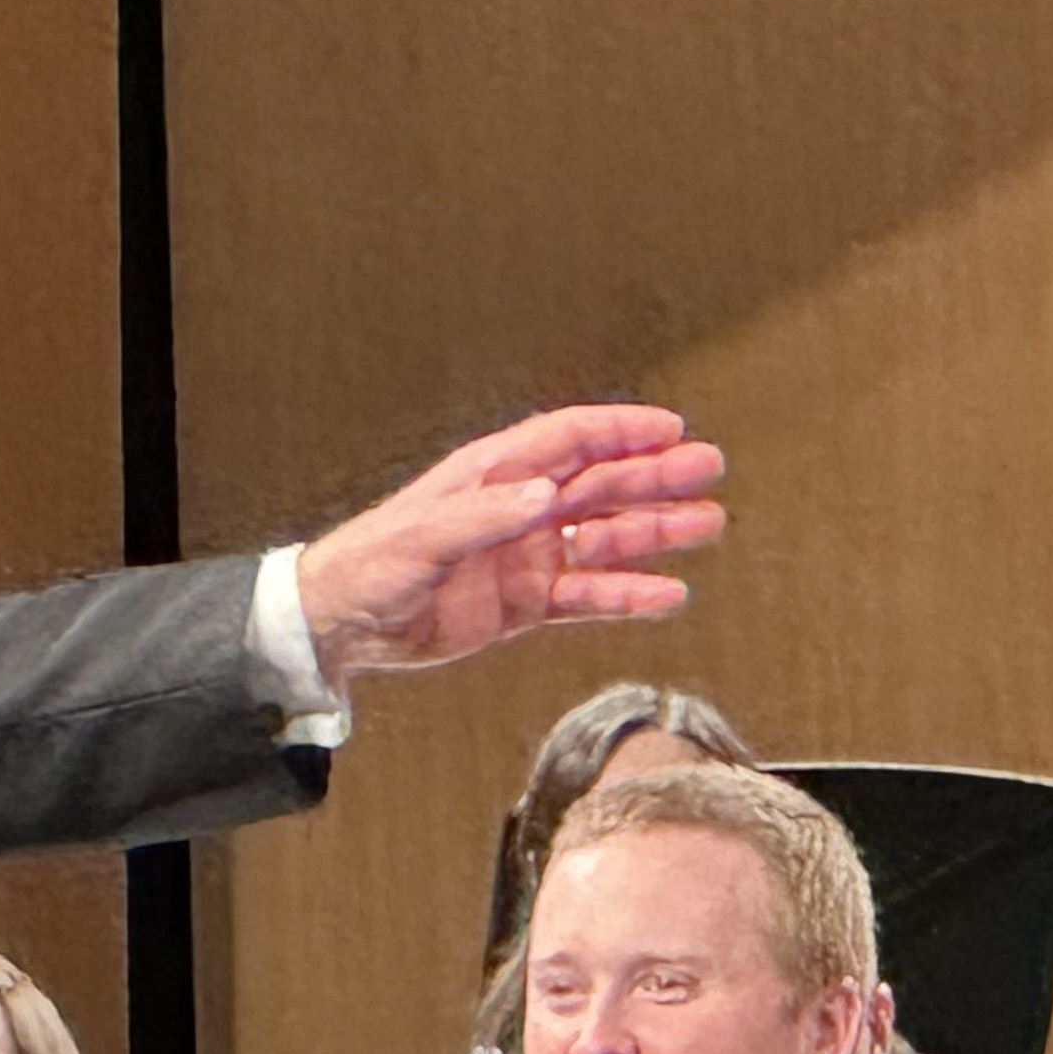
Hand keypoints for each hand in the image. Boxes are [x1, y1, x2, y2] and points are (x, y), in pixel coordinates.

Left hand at [294, 405, 726, 677]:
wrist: (343, 624)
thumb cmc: (372, 563)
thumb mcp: (425, 533)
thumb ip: (488, 514)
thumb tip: (547, 494)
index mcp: (493, 474)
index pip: (569, 439)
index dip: (620, 430)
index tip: (672, 429)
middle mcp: (518, 509)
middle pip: (600, 484)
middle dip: (654, 477)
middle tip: (709, 470)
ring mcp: (525, 556)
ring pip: (604, 538)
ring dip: (653, 532)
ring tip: (706, 526)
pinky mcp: (523, 604)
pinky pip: (587, 596)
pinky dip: (626, 595)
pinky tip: (667, 594)